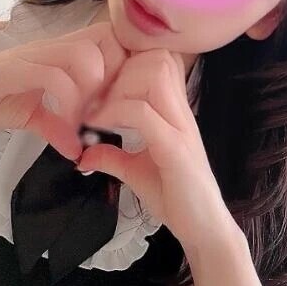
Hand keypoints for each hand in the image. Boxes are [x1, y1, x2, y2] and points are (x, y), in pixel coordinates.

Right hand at [0, 21, 128, 160]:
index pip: (108, 37)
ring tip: (86, 120)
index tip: (117, 102)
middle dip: (114, 78)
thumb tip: (78, 152)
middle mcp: (50, 47)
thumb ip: (58, 128)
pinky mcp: (16, 69)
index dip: (122, 66)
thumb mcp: (33, 116)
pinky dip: (68, 104)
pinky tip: (65, 126)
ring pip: (84, 56)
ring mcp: (33, 55)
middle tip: (105, 113)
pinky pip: (54, 78)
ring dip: (92, 92)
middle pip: (105, 39)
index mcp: (59, 52)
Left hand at [76, 48, 232, 251]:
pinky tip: (97, 128)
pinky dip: (114, 114)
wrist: (204, 229)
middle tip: (93, 95)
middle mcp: (181, 111)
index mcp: (174, 110)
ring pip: (153, 74)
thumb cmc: (176, 198)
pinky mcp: (176, 149)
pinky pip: (143, 112)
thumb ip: (111, 156)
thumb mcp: (135, 172)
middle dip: (119, 68)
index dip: (125, 62)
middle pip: (157, 56)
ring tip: (96, 110)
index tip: (97, 88)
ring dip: (117, 87)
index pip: (158, 58)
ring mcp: (181, 127)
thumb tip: (82, 153)